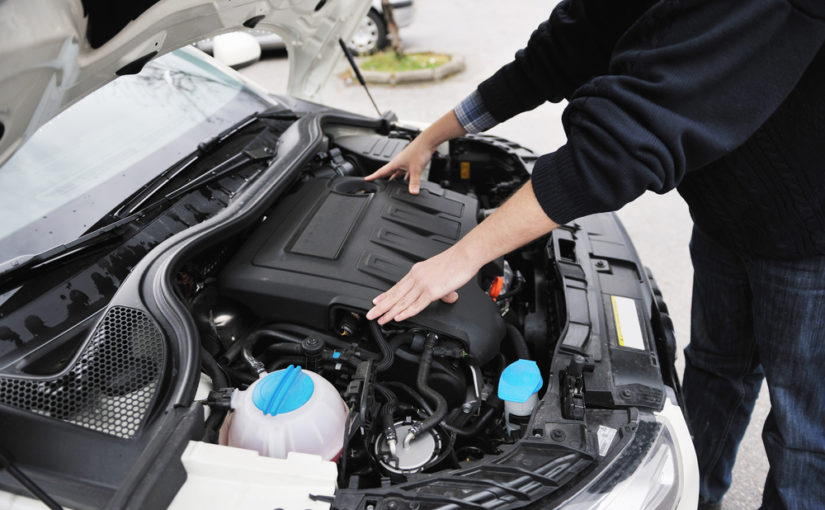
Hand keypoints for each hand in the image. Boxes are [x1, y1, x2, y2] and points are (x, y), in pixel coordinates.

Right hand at [364, 136, 435, 194]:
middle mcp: (398, 162)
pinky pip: (406, 171)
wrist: (427, 142)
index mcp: (395, 163)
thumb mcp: (416, 169)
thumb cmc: (419, 150)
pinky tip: (407, 180)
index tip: (366, 179)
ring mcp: (405, 162)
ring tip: (391, 183)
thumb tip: (412, 192)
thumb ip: (414, 182)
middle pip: (388, 172)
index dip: (373, 176)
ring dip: (394, 178)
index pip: (381, 171)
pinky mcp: (412, 162)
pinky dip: (405, 176)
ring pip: (397, 172)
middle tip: (377, 183)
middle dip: (382, 178)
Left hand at [366, 181, 558, 324]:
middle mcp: (416, 277)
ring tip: (381, 319)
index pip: (397, 286)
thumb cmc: (456, 262)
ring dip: (390, 312)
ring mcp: (423, 284)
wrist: (464, 256)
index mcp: (417, 272)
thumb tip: (447, 297)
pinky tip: (398, 317)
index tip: (376, 302)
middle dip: (382, 306)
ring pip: (402, 301)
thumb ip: (442, 288)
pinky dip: (406, 312)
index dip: (385, 295)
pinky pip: (416, 304)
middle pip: (396, 295)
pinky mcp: (432, 291)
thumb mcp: (442, 273)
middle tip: (371, 314)